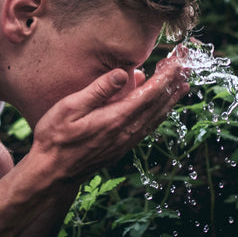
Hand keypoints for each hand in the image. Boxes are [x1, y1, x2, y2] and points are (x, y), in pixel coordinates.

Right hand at [30, 56, 188, 182]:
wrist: (51, 173)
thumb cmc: (56, 137)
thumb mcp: (71, 108)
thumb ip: (99, 90)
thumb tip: (124, 73)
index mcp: (117, 118)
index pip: (149, 94)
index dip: (165, 77)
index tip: (178, 64)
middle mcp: (127, 131)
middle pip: (158, 105)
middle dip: (173, 85)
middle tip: (186, 69)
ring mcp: (126, 141)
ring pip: (156, 117)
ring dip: (170, 100)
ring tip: (183, 86)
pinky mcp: (122, 147)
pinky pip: (148, 127)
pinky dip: (159, 114)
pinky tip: (161, 109)